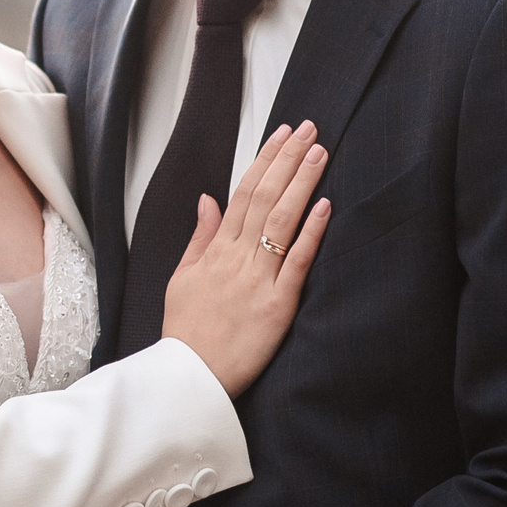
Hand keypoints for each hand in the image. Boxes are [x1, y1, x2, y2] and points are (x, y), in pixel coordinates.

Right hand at [162, 121, 333, 397]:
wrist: (189, 377)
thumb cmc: (187, 332)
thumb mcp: (182, 278)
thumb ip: (199, 238)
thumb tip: (208, 200)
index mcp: (215, 251)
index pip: (243, 193)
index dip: (264, 161)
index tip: (282, 134)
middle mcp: (237, 259)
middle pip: (265, 198)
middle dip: (288, 160)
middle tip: (309, 129)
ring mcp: (258, 280)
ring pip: (282, 222)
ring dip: (302, 184)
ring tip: (319, 153)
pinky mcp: (277, 306)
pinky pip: (296, 263)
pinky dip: (311, 233)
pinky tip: (325, 206)